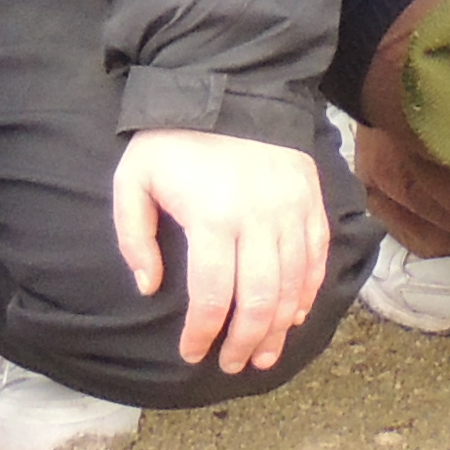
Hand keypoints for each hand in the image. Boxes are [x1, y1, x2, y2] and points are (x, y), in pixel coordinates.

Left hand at [112, 128, 330, 374]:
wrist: (229, 84)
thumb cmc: (174, 138)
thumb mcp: (133, 181)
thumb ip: (134, 238)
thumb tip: (150, 287)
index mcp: (212, 217)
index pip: (214, 295)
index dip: (203, 334)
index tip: (191, 354)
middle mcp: (258, 217)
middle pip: (261, 298)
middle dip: (246, 341)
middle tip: (233, 365)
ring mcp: (291, 207)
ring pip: (293, 283)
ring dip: (279, 326)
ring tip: (265, 354)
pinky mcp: (309, 196)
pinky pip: (316, 254)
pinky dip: (308, 289)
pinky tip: (295, 314)